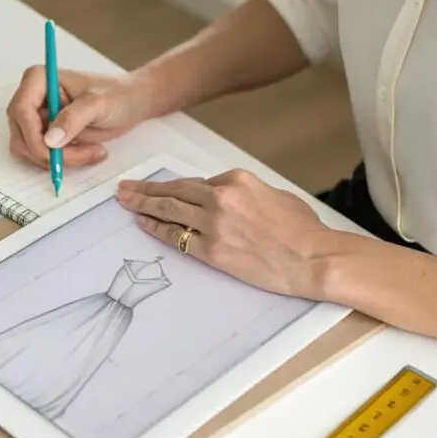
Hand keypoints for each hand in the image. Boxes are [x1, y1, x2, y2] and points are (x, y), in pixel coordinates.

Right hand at [6, 66, 154, 167]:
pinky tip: (85, 152)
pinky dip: (60, 160)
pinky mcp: (44, 133)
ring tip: (89, 152)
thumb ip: (73, 118)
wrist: (129, 102)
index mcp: (38, 79)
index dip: (33, 135)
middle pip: (21, 134)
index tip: (54, 150)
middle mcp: (31, 97)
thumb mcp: (98, 104)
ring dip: (56, 159)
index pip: (21, 111)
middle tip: (82, 155)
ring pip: (29, 149)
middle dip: (47, 152)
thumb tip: (50, 139)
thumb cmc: (116, 94)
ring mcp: (35, 117)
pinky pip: (40, 155)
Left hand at [115, 169, 336, 297]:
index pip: (196, 182)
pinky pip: (175, 236)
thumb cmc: (302, 230)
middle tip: (124, 188)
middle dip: (145, 189)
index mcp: (237, 180)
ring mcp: (213, 223)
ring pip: (168, 209)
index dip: (174, 187)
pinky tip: (142, 224)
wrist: (312, 257)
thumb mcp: (274, 196)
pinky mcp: (211, 249)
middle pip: (174, 191)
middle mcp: (221, 197)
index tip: (159, 188)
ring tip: (124, 201)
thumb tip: (228, 200)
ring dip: (142, 205)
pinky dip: (156, 229)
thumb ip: (245, 193)